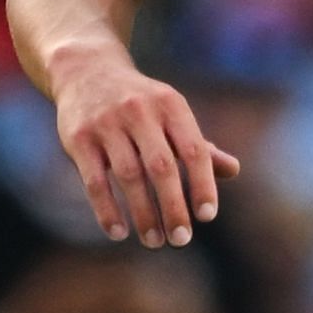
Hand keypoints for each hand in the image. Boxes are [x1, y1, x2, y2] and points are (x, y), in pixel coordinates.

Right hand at [52, 48, 239, 248]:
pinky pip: (94, 180)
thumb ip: (199, 145)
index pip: (193, 149)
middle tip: (182, 239)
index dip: (202, 183)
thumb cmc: (142, 103)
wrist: (88, 70)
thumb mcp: (172, 114)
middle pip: (161, 166)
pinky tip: (119, 232)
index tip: (207, 216)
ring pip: (128, 176)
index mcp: (171, 105)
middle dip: (173, 206)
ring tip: (155, 241)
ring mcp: (107, 123)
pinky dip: (107, 209)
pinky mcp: (79, 137)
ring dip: (143, 213)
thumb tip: (233, 170)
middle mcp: (141, 111)